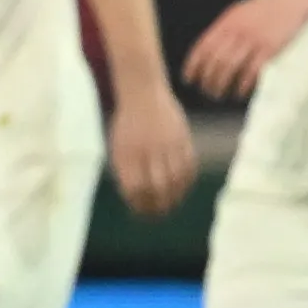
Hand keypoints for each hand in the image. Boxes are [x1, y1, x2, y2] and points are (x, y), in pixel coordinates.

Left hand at [108, 81, 197, 216]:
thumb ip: (126, 172)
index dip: (139, 205)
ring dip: (175, 197)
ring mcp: (167, 144)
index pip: (135, 190)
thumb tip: (137, 199)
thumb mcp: (118, 147)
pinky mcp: (183, 138)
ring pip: (175, 180)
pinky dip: (187, 181)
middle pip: (157, 188)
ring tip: (171, 205)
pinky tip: (182, 187)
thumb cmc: (127, 124)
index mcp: (127, 154)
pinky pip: (189, 166)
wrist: (143, 93)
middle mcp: (147, 150)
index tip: (141, 212)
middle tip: (158, 214)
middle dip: (158, 206)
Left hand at [182, 0, 307, 99]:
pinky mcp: (269, 48)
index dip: (193, 65)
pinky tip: (240, 91)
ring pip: (230, 67)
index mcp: (227, 22)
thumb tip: (208, 50)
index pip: (203, 47)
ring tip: (219, 94)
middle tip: (206, 90)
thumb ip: (223, 29)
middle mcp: (237, 31)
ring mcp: (253, 40)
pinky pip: (252, 70)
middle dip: (207, 79)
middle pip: (215, 60)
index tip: (189, 78)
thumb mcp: (238, 12)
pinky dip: (243, 84)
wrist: (292, 0)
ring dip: (221, 84)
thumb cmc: (265, 8)